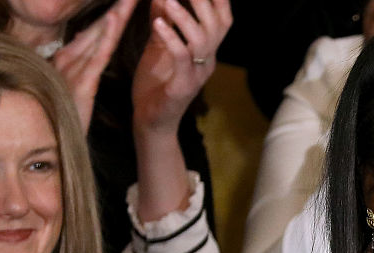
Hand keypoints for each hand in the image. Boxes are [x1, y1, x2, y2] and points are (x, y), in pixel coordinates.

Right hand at [50, 0, 138, 129]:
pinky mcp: (82, 84)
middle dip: (116, 6)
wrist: (51, 146)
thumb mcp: (69, 88)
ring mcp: (74, 70)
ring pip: (99, 36)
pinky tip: (115, 20)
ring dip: (115, 13)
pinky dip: (106, 37)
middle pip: (98, 27)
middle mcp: (69, 59)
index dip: (112, 12)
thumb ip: (76, 65)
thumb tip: (86, 39)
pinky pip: (96, 57)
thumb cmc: (60, 118)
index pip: (95, 30)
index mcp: (68, 60)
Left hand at [132, 0, 232, 136]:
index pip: (222, 17)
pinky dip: (171, 38)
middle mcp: (208, 60)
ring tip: (166, 0)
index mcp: (207, 49)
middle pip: (217, 24)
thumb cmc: (156, 83)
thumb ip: (163, 19)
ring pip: (202, 40)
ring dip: (184, 17)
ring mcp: (198, 74)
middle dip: (202, 0)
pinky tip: (157, 24)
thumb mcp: (159, 44)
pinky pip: (182, 58)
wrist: (151, 121)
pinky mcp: (183, 86)